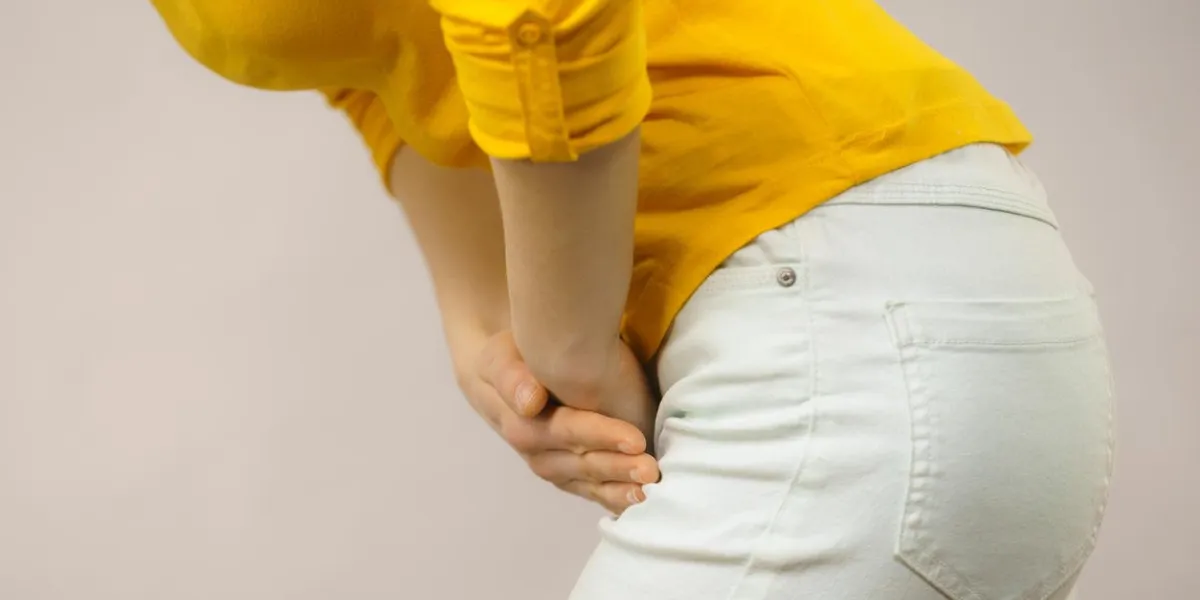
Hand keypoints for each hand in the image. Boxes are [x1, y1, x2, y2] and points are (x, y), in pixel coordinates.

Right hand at [463, 331, 659, 513]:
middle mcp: (533, 450)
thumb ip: (511, 376)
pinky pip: (590, 491)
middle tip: (652, 468)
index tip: (635, 439)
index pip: (562, 430)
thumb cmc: (508, 358)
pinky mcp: (566, 474)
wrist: (504, 376)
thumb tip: (530, 402)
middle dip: (617, 466)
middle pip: (578, 461)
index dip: (599, 435)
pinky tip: (640, 500)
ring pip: (587, 481)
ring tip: (650, 484)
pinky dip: (615, 498)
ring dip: (619, 485)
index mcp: (517, 420)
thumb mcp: (500, 357)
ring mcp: (551, 465)